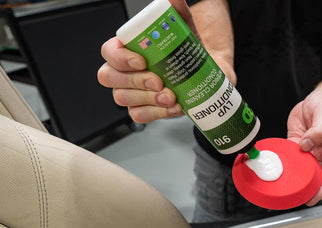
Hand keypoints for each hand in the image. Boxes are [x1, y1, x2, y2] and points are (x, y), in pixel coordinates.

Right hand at [97, 0, 202, 122]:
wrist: (208, 75)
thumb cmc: (188, 53)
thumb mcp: (186, 30)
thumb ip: (178, 12)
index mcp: (128, 49)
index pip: (109, 52)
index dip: (120, 58)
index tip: (142, 61)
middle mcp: (125, 71)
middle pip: (109, 77)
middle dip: (135, 81)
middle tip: (159, 81)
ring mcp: (132, 92)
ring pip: (123, 98)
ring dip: (147, 99)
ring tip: (171, 96)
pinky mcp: (144, 109)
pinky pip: (139, 116)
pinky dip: (157, 113)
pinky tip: (173, 107)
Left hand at [287, 88, 321, 205]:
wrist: (320, 97)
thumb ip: (319, 129)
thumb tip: (308, 144)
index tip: (314, 196)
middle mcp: (321, 152)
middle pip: (316, 177)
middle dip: (307, 189)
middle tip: (295, 197)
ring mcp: (309, 149)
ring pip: (302, 169)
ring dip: (294, 179)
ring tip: (283, 188)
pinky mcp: (297, 143)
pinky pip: (291, 157)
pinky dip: (284, 163)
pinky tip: (277, 169)